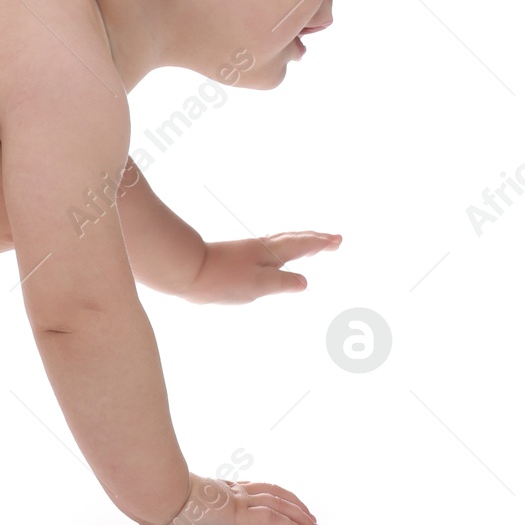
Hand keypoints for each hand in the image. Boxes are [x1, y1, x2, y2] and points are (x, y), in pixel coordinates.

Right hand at [141, 473, 321, 524]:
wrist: (153, 494)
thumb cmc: (151, 498)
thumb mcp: (166, 503)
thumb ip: (171, 505)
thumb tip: (154, 510)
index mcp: (212, 490)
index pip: (247, 489)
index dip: (267, 495)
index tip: (280, 502)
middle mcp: (227, 493)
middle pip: (269, 492)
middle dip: (292, 503)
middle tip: (308, 515)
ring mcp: (234, 502)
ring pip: (278, 504)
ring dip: (299, 515)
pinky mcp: (239, 516)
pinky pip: (274, 521)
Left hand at [180, 232, 340, 304]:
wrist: (186, 270)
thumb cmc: (220, 280)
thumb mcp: (256, 286)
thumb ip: (281, 283)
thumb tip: (304, 282)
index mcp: (269, 253)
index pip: (301, 246)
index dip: (320, 244)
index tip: (338, 240)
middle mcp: (260, 248)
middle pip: (293, 239)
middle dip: (314, 239)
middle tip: (333, 239)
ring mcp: (247, 251)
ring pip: (280, 242)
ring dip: (299, 241)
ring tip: (312, 244)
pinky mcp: (236, 257)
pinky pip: (268, 248)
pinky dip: (281, 247)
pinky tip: (275, 255)